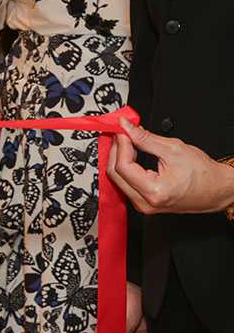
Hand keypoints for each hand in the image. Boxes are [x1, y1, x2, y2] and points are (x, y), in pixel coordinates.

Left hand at [108, 116, 233, 214]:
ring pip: (118, 178)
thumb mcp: (173, 149)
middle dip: (116, 149)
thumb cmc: (203, 174)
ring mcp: (144, 205)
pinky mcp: (144, 202)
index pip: (122, 166)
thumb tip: (126, 127)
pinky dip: (125, 166)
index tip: (122, 130)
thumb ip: (144, 138)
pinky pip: (126, 183)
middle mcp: (146, 202)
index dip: (120, 144)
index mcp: (154, 191)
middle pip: (115, 173)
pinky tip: (130, 153)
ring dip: (119, 157)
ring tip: (128, 140)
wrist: (217, 189)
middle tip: (121, 132)